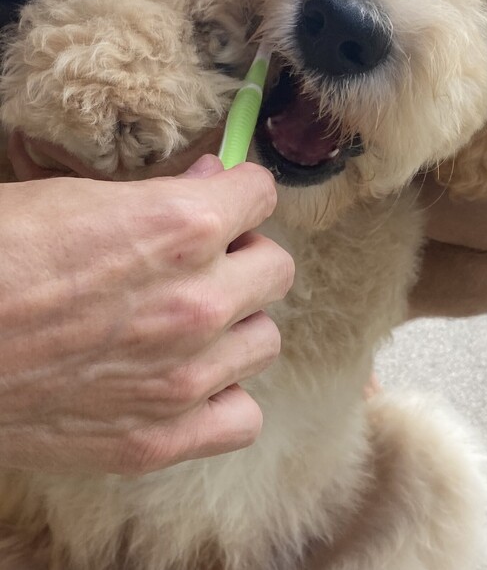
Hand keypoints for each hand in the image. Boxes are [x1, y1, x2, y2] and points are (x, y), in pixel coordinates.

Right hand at [0, 156, 293, 474]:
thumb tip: (216, 181)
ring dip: (235, 325)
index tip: (227, 201)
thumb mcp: (77, 199)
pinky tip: (188, 380)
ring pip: (264, 340)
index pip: (263, 195)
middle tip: (203, 263)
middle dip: (244, 257)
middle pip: (276, 269)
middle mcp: (199, 302)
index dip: (242, 194)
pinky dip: (223, 397)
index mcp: (182, 226)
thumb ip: (163, 195)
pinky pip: (241, 417)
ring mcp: (183, 376)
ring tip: (189, 323)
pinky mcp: (159, 438)